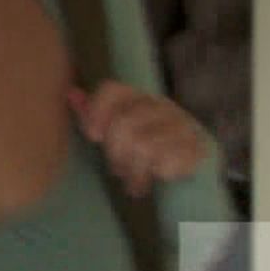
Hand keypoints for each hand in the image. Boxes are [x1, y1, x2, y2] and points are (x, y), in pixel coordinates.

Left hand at [68, 82, 207, 196]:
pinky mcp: (198, 146)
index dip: (96, 111)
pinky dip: (158, 173)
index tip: (92, 137)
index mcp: (138, 97)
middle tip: (118, 170)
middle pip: (123, 123)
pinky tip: (159, 177)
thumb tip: (70, 93)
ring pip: (143, 146)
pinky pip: (167, 160)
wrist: (191, 167)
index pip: (112, 89)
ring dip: (134, 170)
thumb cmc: (144, 147)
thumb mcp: (115, 131)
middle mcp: (161, 105)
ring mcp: (182, 124)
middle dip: (115, 153)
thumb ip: (93, 113)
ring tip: (135, 180)